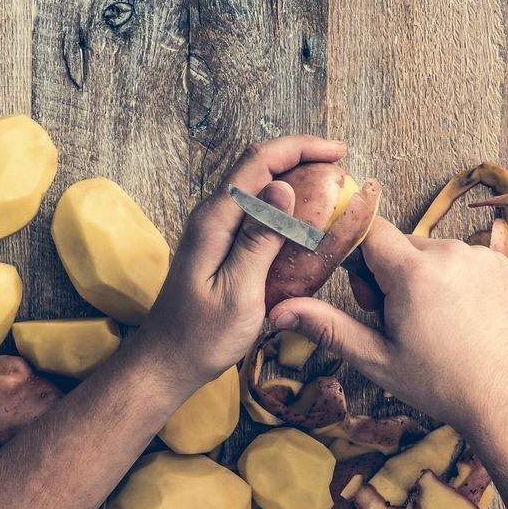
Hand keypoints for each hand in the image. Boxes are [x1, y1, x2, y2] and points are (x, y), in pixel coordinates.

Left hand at [137, 135, 347, 389]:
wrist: (168, 361)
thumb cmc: (202, 335)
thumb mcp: (238, 290)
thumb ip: (259, 238)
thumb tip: (284, 186)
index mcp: (215, 219)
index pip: (259, 161)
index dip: (300, 148)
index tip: (338, 152)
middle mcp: (211, 214)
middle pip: (257, 164)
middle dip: (300, 156)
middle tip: (340, 168)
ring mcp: (213, 228)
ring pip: (256, 184)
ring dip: (292, 176)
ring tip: (329, 186)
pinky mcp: (219, 243)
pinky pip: (254, 209)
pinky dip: (283, 203)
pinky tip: (304, 218)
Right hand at [268, 217, 507, 434]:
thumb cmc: (441, 384)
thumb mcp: (376, 358)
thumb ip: (326, 326)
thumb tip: (276, 311)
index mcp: (413, 270)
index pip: (369, 231)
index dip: (360, 261)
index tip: (370, 297)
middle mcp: (448, 251)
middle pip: (398, 246)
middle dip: (390, 276)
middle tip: (401, 323)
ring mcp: (478, 255)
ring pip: (429, 253)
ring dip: (422, 279)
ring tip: (436, 325)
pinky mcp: (500, 263)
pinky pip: (460, 259)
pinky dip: (452, 281)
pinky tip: (461, 320)